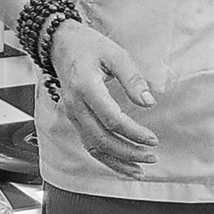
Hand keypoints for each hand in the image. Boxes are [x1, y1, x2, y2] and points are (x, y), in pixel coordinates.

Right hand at [48, 23, 159, 176]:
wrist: (60, 43)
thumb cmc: (88, 46)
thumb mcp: (115, 54)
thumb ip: (133, 79)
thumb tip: (149, 102)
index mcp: (86, 87)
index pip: (111, 119)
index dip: (134, 132)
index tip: (153, 139)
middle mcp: (76, 105)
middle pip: (102, 139)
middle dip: (128, 152)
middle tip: (151, 156)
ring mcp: (72, 114)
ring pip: (93, 147)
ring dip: (117, 161)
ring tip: (139, 170)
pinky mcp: (74, 119)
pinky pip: (89, 144)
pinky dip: (106, 158)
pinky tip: (122, 164)